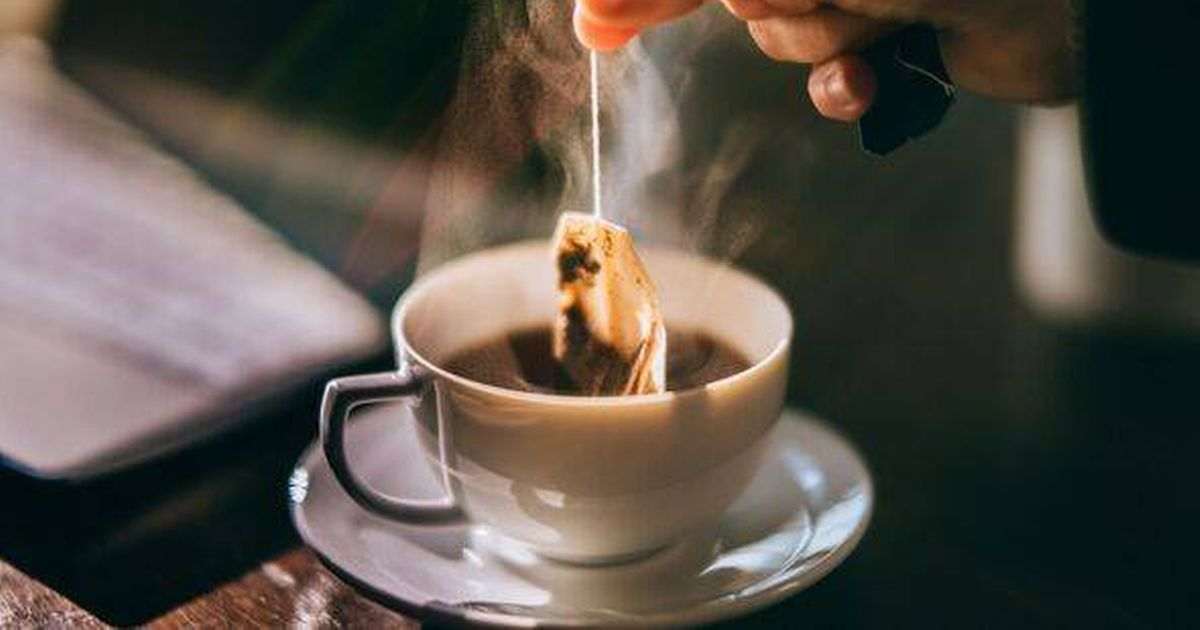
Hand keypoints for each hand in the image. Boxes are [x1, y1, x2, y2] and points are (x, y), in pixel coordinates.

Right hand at [574, 0, 1078, 121]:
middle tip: (604, 25)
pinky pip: (830, 76)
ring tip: (878, 19)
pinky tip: (873, 79)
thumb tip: (636, 1)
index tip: (585, 19)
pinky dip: (845, 86)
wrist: (1081, 12)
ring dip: (815, 39)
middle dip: (750, 6)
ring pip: (778, 34)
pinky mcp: (894, 33)